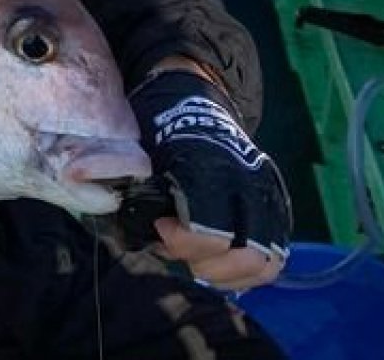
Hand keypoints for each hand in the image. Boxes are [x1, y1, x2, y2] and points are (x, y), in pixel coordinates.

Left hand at [130, 67, 290, 291]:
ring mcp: (268, 197)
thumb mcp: (142, 150)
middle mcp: (249, 184)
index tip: (159, 228)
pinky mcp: (275, 210)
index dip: (181, 241)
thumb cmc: (163, 132)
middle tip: (176, 247)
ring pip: (264, 262)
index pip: (211, 228)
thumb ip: (132, 182)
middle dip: (205, 263)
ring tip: (196, 258)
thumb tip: (107, 204)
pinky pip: (272, 260)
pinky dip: (244, 272)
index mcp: (213, 166)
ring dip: (227, 273)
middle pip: (244, 254)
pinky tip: (216, 263)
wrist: (197, 109)